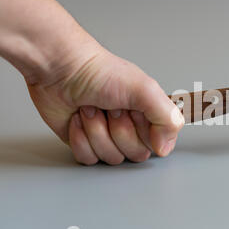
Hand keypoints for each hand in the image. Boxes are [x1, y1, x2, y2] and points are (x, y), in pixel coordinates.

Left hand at [27, 44, 184, 164]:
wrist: (61, 70)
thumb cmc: (100, 72)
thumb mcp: (145, 90)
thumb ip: (168, 118)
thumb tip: (165, 148)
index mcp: (149, 115)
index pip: (158, 144)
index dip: (143, 131)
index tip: (134, 113)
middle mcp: (132, 128)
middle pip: (135, 154)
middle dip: (118, 130)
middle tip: (111, 108)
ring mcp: (108, 137)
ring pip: (111, 157)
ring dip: (97, 131)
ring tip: (93, 109)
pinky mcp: (86, 144)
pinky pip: (89, 159)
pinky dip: (80, 138)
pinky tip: (78, 119)